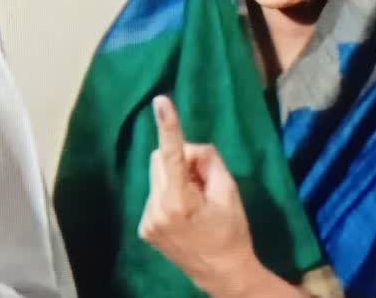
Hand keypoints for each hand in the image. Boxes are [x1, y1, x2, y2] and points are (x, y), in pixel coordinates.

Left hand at [139, 96, 277, 296]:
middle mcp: (157, 208)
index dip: (168, 126)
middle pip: (161, 159)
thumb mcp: (229, 192)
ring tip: (195, 202)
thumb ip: (209, 162)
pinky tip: (184, 213)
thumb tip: (189, 147)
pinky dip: (168, 194)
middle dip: (181, 161)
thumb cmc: (231, 232)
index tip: (160, 101)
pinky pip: (154, 193)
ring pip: (157, 176)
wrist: (222, 274)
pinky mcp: (144, 227)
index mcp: (180, 200)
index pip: (172, 155)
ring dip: (174, 179)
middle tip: (204, 181)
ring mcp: (147, 219)